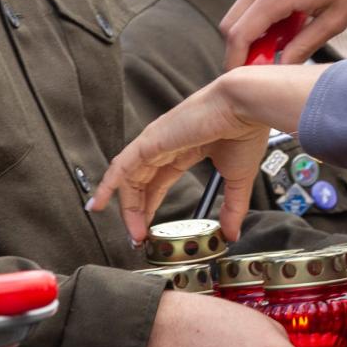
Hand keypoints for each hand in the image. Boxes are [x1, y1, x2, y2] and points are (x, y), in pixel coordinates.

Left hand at [91, 65, 322, 240]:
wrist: (245, 107)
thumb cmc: (245, 131)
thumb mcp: (237, 178)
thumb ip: (232, 207)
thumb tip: (231, 233)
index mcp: (184, 149)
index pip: (158, 182)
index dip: (151, 206)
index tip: (149, 231)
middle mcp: (165, 144)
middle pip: (141, 182)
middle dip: (137, 212)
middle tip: (139, 239)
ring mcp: (155, 141)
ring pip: (130, 177)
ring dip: (127, 207)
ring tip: (131, 233)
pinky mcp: (150, 140)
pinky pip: (122, 165)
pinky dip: (109, 183)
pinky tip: (101, 202)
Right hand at [220, 0, 346, 68]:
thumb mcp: (335, 22)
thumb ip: (303, 46)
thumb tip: (280, 68)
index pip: (239, 35)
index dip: (235, 61)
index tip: (240, 79)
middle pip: (230, 23)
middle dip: (239, 48)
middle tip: (261, 67)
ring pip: (239, 8)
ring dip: (250, 31)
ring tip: (279, 46)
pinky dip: (259, 15)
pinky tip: (286, 25)